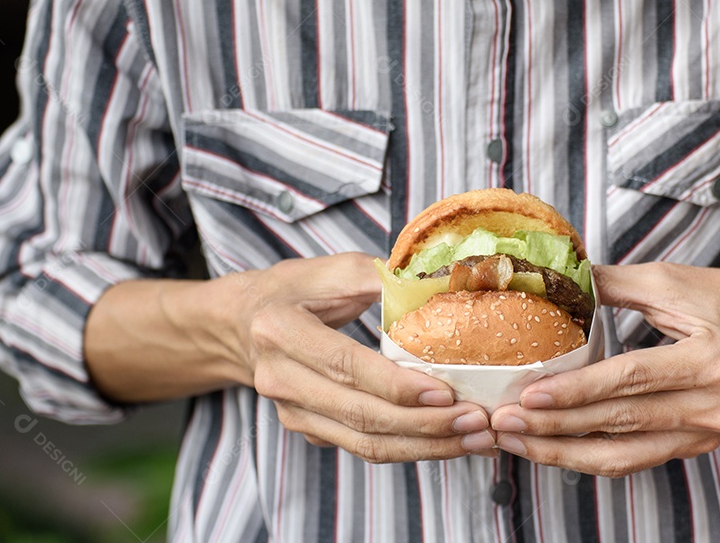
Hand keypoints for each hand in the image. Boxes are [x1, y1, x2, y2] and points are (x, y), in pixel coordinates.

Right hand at [241, 253, 496, 462]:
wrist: (242, 323)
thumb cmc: (296, 289)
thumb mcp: (334, 269)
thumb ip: (383, 277)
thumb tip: (443, 283)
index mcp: (281, 330)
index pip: (346, 366)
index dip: (397, 385)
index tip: (446, 393)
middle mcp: (280, 379)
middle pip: (360, 415)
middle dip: (425, 424)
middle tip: (477, 421)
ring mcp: (292, 411)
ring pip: (364, 443)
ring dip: (426, 446)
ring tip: (475, 439)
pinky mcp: (309, 430)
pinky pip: (363, 447)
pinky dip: (411, 448)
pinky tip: (451, 442)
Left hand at [488, 263, 719, 476]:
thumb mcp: (669, 280)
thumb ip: (609, 284)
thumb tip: (550, 278)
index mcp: (712, 358)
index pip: (630, 379)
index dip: (576, 390)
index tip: (528, 395)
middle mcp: (715, 404)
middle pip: (621, 422)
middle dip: (556, 427)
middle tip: (504, 423)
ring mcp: (708, 432)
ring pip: (624, 454)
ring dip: (564, 452)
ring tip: (517, 442)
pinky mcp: (698, 444)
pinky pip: (636, 458)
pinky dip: (591, 456)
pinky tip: (553, 449)